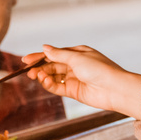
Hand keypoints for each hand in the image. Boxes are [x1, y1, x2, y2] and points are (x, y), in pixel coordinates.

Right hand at [23, 45, 140, 118]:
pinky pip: (58, 87)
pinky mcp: (74, 91)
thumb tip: (44, 48)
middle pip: (52, 65)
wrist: (114, 89)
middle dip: (40, 68)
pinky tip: (45, 82)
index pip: (54, 54)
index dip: (39, 57)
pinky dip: (50, 85)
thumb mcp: (76, 58)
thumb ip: (58, 55)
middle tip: (29, 71)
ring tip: (38, 76)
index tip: (26, 60)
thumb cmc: (99, 69)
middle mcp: (75, 65)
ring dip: (44, 76)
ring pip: (53, 76)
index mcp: (77, 53)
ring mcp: (74, 78)